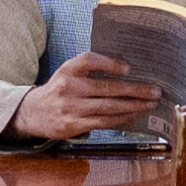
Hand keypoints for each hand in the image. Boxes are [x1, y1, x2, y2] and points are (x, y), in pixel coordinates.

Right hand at [15, 52, 161, 143]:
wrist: (31, 113)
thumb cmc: (57, 90)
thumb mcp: (67, 73)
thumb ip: (89, 71)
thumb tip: (126, 72)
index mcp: (67, 70)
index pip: (89, 60)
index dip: (109, 63)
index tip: (127, 68)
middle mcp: (68, 87)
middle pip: (107, 88)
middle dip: (135, 90)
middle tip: (154, 91)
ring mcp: (71, 108)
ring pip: (109, 108)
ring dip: (133, 106)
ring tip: (149, 105)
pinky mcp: (74, 125)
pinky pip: (103, 122)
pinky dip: (121, 119)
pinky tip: (133, 116)